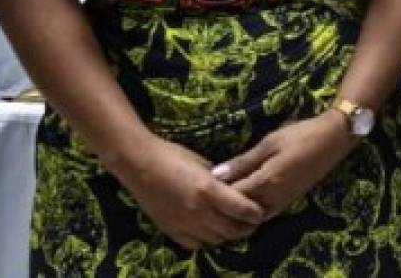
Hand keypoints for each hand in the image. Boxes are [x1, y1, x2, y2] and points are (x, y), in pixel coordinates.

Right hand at [113, 135, 264, 249]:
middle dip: (245, 228)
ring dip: (228, 235)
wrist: (139, 165)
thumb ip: (219, 180)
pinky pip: (195, 245)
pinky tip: (211, 232)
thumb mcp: (203, 163)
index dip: (255, 213)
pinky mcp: (171, 231)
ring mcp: (184, 224)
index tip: (261, 212)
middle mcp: (198, 211)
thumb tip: (234, 188)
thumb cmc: (173, 156)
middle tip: (252, 223)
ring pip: (215, 239)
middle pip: (231, 229)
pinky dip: (207, 241)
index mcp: (208, 190)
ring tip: (233, 227)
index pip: (241, 209)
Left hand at [212, 112, 356, 219]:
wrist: (334, 138)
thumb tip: (216, 175)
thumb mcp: (269, 142)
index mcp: (267, 181)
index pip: (233, 197)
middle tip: (210, 192)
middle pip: (241, 211)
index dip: (216, 194)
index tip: (202, 184)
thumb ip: (243, 161)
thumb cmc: (301, 135)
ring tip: (225, 195)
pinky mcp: (289, 200)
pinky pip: (265, 212)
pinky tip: (246, 196)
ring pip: (253, 216)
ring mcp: (283, 202)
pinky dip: (252, 209)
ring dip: (239, 208)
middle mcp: (274, 198)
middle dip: (225, 204)